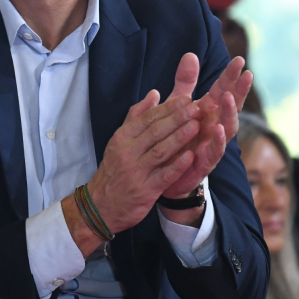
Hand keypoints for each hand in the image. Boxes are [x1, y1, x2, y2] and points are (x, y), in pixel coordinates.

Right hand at [70, 91, 199, 254]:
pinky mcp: (145, 190)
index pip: (147, 119)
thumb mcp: (119, 141)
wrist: (101, 205)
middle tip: (196, 108)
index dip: (168, 108)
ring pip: (161, 151)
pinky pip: (164, 175)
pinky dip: (177, 166)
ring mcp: (136, 171)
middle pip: (155, 132)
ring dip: (180, 138)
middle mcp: (127, 152)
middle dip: (177, 119)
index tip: (186, 99)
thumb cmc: (115, 170)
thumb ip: (137, 117)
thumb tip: (154, 93)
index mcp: (122, 138)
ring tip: (197, 126)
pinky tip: (191, 156)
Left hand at [160, 54, 251, 199]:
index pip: (222, 90)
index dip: (231, 76)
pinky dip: (218, 141)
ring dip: (230, 113)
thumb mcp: (177, 105)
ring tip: (229, 97)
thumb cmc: (176, 135)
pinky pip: (215, 151)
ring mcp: (213, 143)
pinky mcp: (206, 161)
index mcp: (208, 111)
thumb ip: (185, 82)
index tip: (239, 60)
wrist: (165, 172)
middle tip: (247, 74)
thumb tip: (191, 54)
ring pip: (228, 128)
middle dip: (239, 90)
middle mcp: (214, 125)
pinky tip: (218, 129)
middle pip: (231, 106)